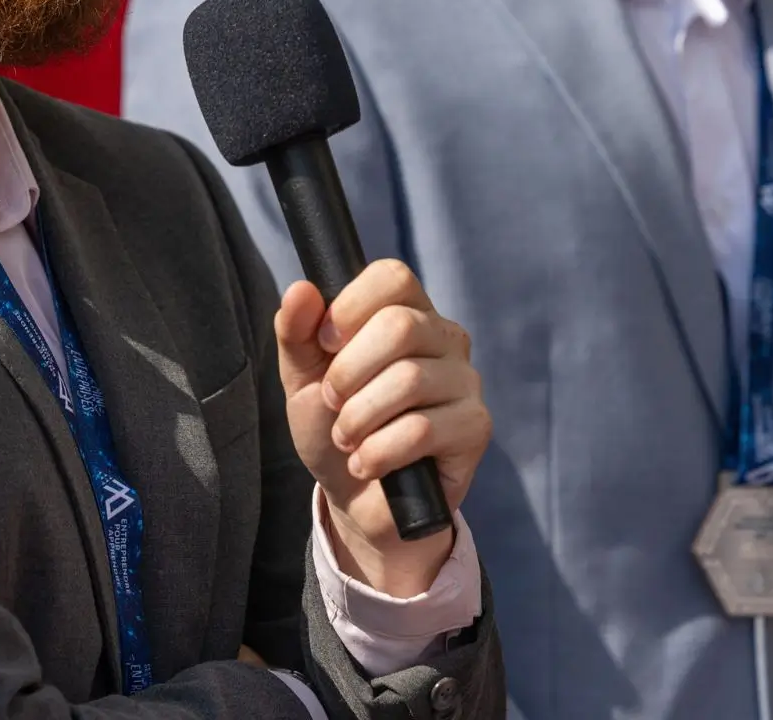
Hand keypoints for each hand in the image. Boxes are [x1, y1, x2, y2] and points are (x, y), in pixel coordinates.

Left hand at [276, 259, 490, 596]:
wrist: (353, 496)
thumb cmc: (332, 424)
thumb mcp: (302, 377)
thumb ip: (296, 332)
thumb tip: (302, 290)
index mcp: (407, 311)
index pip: (393, 277)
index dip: (350, 307)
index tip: (324, 344)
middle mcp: (445, 337)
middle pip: (399, 326)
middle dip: (348, 372)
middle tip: (333, 403)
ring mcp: (466, 381)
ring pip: (409, 380)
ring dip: (359, 418)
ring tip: (348, 438)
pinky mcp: (476, 427)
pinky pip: (422, 430)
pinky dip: (379, 451)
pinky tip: (368, 463)